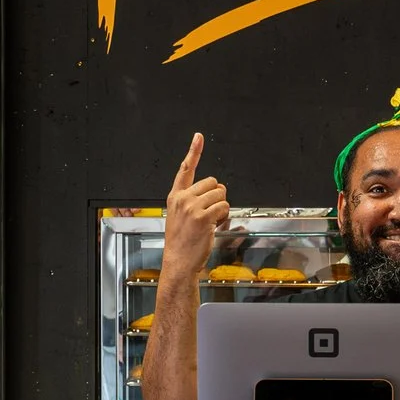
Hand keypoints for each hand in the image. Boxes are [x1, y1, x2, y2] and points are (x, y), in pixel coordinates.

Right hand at [164, 133, 229, 274]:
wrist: (178, 262)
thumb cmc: (181, 243)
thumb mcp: (178, 217)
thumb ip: (190, 201)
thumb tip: (212, 192)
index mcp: (175, 197)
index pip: (185, 169)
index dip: (193, 151)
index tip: (198, 137)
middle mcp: (182, 199)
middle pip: (213, 182)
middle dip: (216, 197)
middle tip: (209, 214)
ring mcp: (192, 207)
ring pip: (221, 194)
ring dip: (221, 207)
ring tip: (210, 222)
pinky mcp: (203, 217)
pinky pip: (224, 207)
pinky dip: (224, 217)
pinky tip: (213, 226)